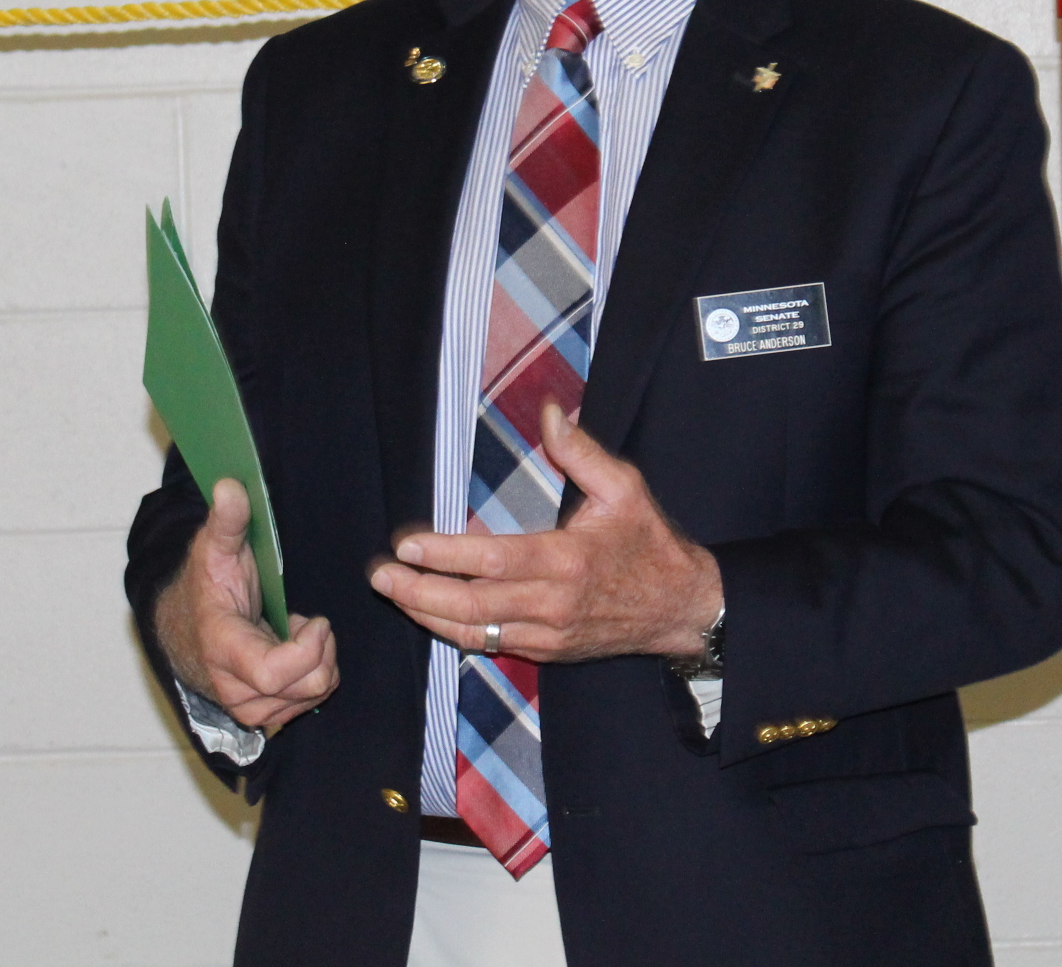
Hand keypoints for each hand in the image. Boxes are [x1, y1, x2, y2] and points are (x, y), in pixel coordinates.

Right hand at [154, 477, 338, 732]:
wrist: (183, 630)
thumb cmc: (206, 587)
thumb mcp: (214, 550)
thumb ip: (226, 521)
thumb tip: (230, 485)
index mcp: (223, 649)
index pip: (274, 672)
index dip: (308, 647)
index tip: (314, 619)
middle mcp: (234, 689)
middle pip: (307, 684)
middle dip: (321, 648)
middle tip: (306, 621)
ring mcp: (248, 708)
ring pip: (313, 695)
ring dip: (318, 660)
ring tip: (293, 634)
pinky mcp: (262, 718)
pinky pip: (311, 702)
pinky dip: (314, 674)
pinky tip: (293, 652)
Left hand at [368, 403, 721, 663]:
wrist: (682, 608)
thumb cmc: (650, 543)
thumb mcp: (624, 488)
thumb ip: (581, 452)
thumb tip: (550, 411)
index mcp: (566, 560)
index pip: (491, 561)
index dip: (444, 554)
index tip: (406, 544)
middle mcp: (551, 604)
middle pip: (470, 605)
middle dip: (418, 591)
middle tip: (380, 574)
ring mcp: (547, 634)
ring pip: (473, 632)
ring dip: (427, 615)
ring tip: (394, 593)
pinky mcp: (547, 651)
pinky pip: (491, 644)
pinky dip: (455, 632)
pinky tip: (430, 615)